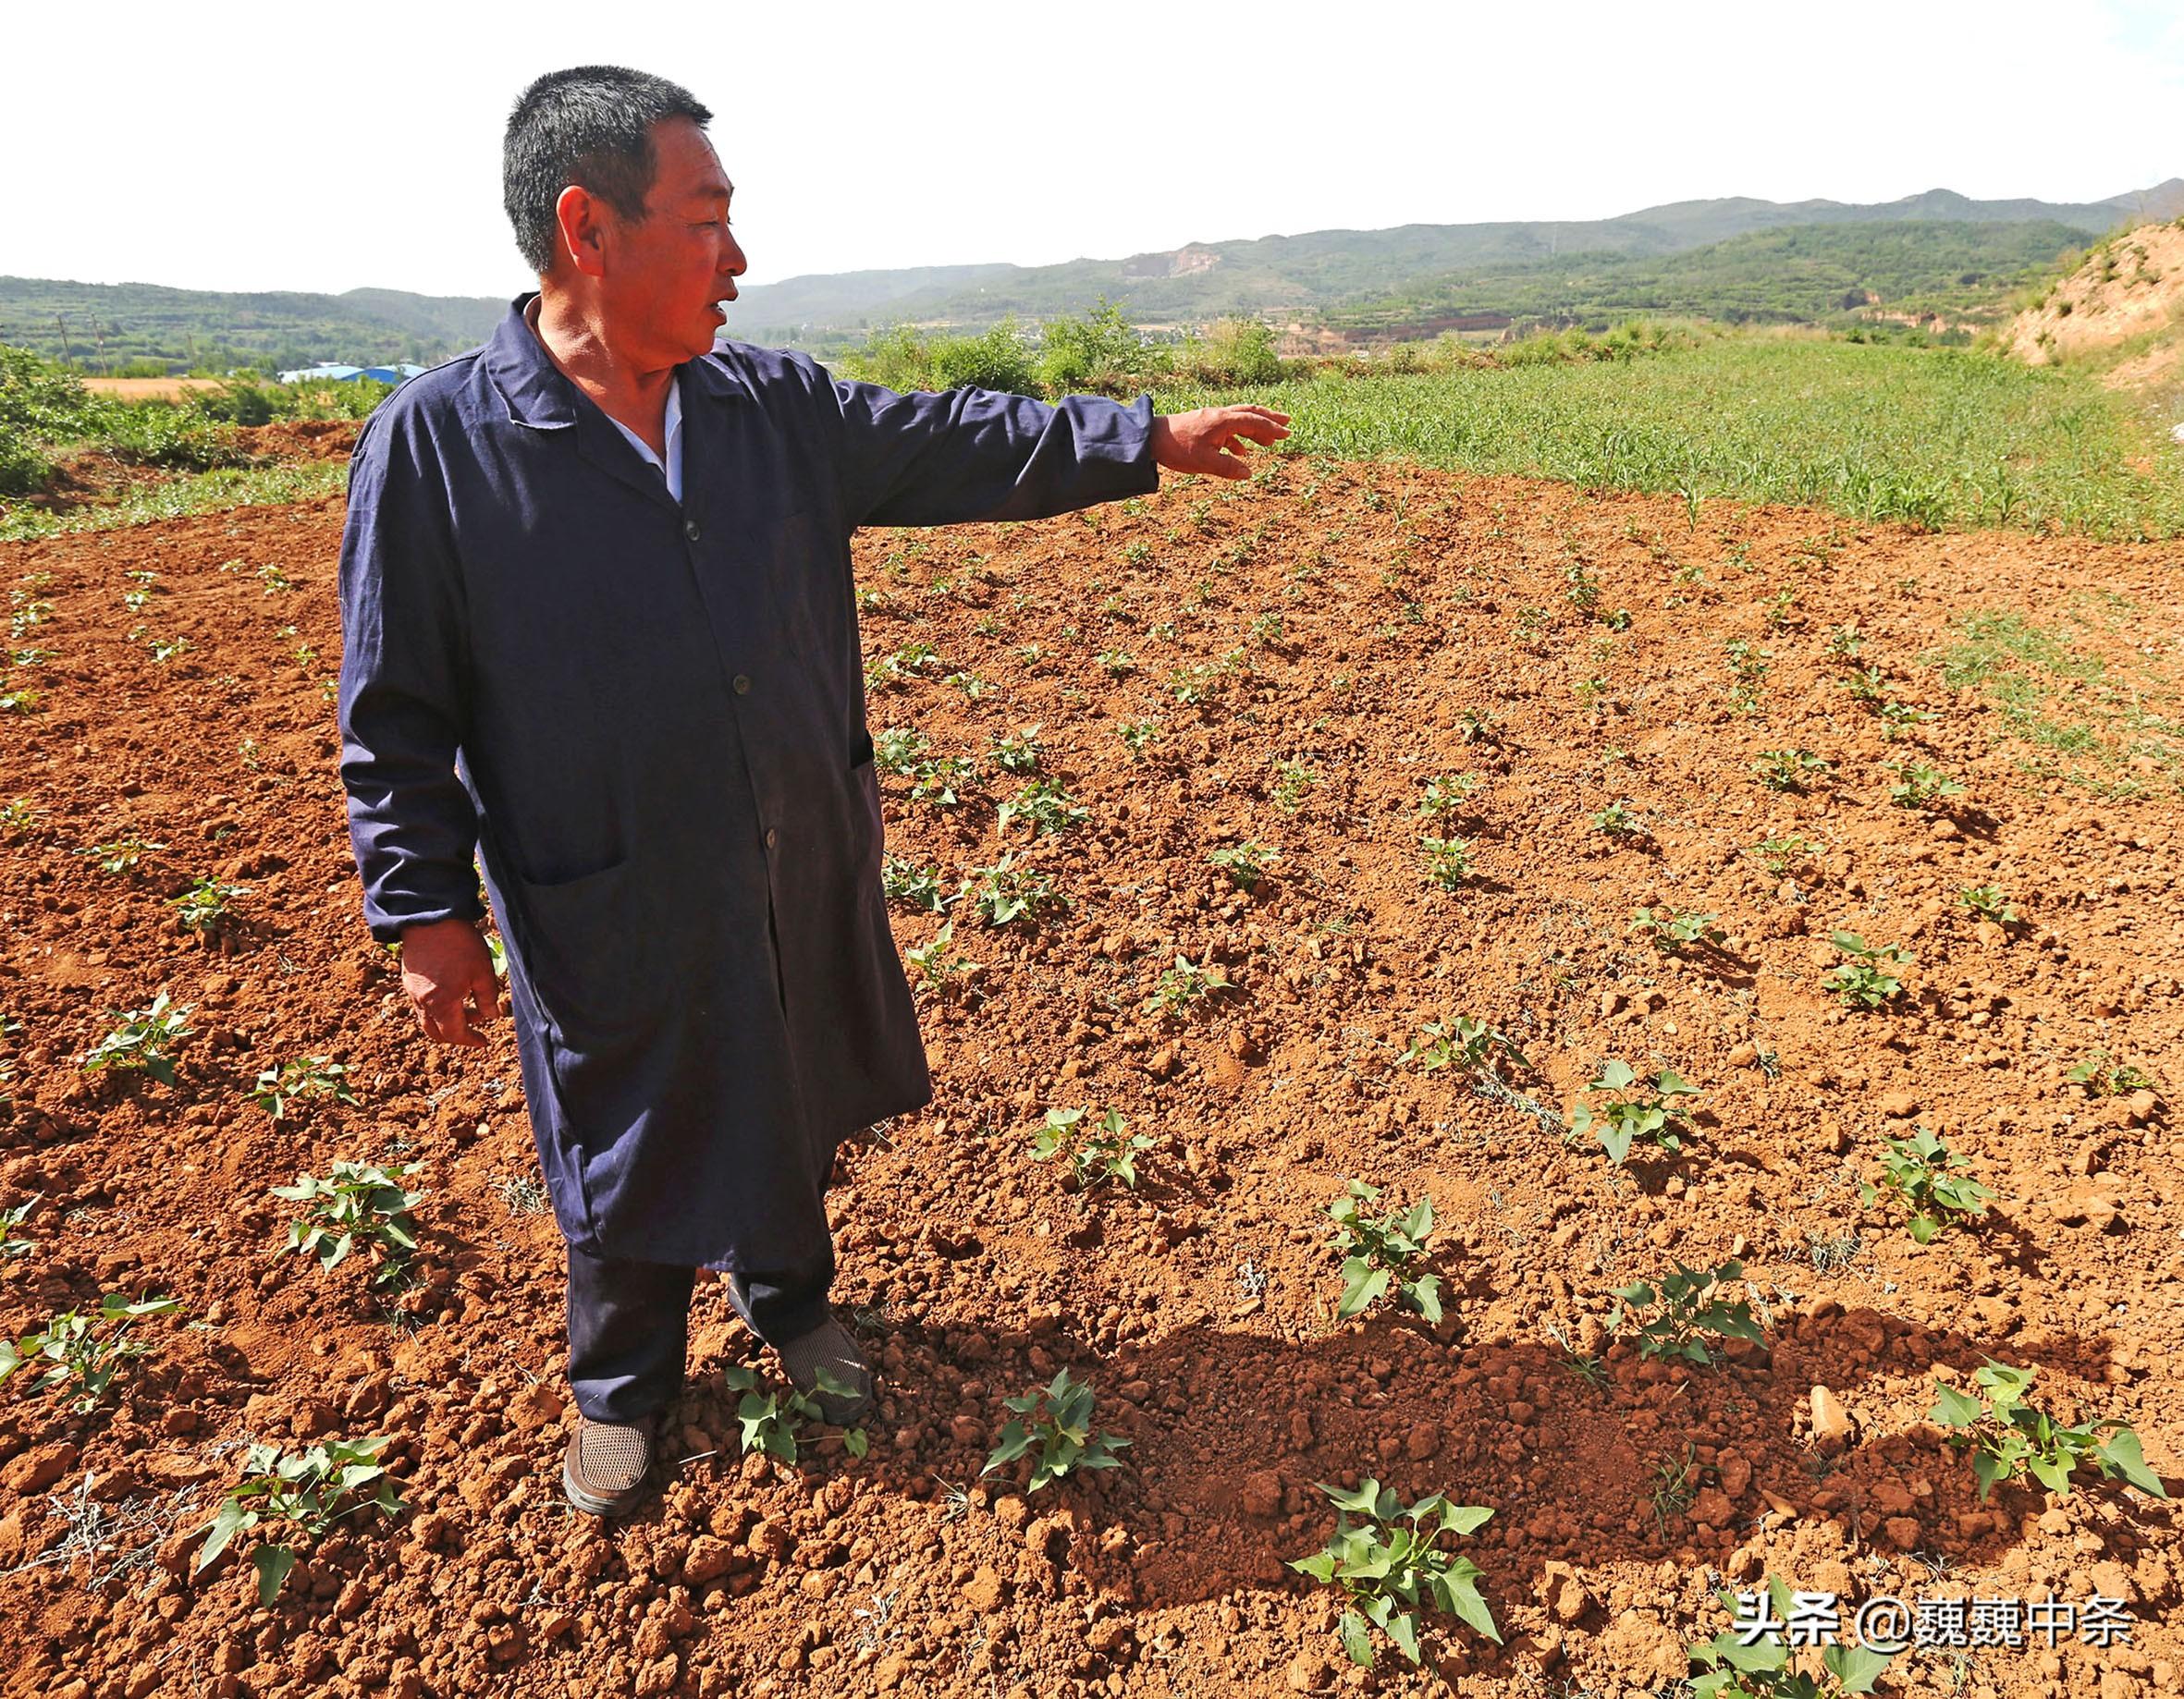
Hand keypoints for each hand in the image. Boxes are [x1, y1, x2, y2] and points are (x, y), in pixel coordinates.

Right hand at [398, 918, 502, 1046]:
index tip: (483, 1041)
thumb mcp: (483, 973)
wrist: (429, 918)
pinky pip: (420, 1002)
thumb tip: (492, 1016)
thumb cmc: (459, 945)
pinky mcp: (408, 978)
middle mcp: (422, 1002)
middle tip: (474, 1028)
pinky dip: (436, 1006)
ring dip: (446, 1019)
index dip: (470, 1041)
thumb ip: (488, 998)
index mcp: (442, 1005)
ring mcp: (412, 990)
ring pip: (427, 1017)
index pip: (455, 1035)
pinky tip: (451, 991)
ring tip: (467, 1006)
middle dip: (455, 1035)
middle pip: (436, 1032)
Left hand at [1150, 405, 1290, 479]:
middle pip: (1250, 413)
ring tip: (1268, 442)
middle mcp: (1219, 416)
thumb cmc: (1176, 448)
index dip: (1272, 428)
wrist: (1150, 438)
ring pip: (1239, 421)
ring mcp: (1210, 420)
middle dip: (1269, 419)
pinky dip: (1238, 439)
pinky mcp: (1202, 426)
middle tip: (1287, 423)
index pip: (1254, 422)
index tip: (1287, 432)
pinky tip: (1242, 451)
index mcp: (1223, 421)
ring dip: (1255, 430)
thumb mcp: (1204, 462)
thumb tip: (1248, 474)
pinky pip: (1226, 430)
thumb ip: (1228, 468)